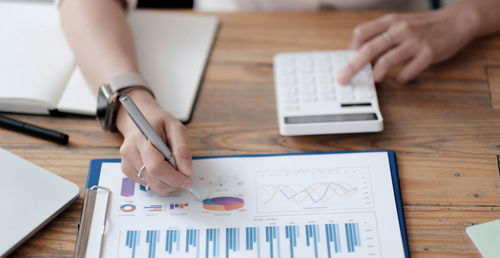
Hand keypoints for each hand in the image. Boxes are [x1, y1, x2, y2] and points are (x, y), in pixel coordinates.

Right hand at [115, 89, 192, 195]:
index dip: (174, 178)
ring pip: (150, 184)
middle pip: (153, 179)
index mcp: (141, 138)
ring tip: (173, 168)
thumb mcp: (176, 127)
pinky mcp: (126, 170)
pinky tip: (162, 168)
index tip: (188, 180)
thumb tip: (187, 171)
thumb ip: (182, 148)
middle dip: (172, 183)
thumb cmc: (158, 123)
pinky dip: (158, 181)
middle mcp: (130, 152)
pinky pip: (146, 184)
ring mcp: (126, 162)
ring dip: (166, 183)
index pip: (156, 166)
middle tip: (185, 178)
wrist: (138, 120)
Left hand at [337, 6, 477, 83]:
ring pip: (386, 60)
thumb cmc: (423, 26)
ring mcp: (414, 42)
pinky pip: (408, 71)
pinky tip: (401, 78)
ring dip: (376, 74)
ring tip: (375, 79)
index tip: (348, 58)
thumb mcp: (400, 22)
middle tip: (343, 79)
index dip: (352, 47)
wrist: (456, 21)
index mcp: (391, 20)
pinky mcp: (428, 54)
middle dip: (353, 66)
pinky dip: (401, 78)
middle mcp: (400, 29)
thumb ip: (381, 34)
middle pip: (369, 49)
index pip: (361, 32)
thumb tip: (358, 51)